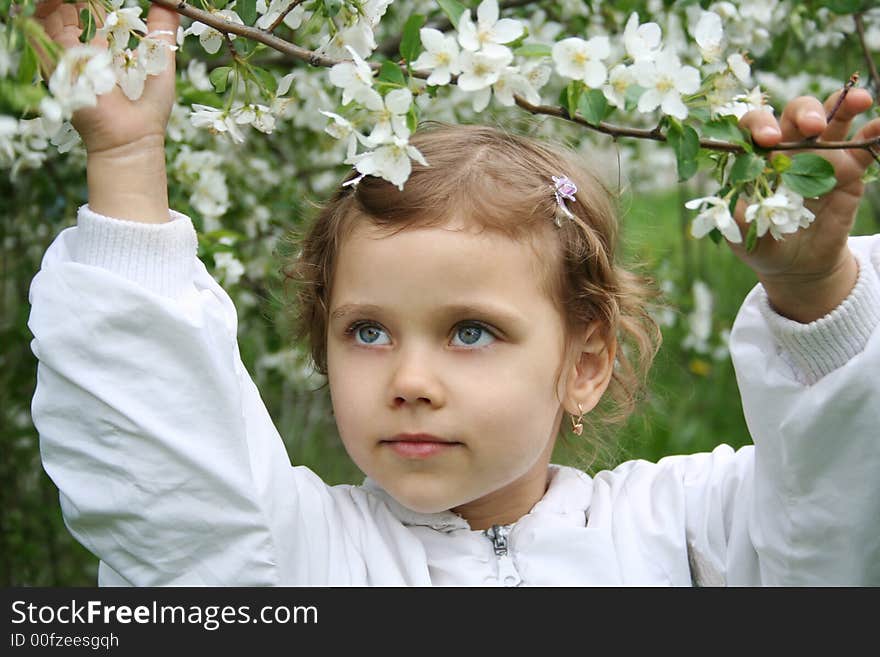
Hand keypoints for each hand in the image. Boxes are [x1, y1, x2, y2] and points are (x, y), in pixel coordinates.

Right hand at [34, 0, 179, 156]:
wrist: (132, 136)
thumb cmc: (149, 106)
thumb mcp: (161, 60)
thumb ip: (162, 30)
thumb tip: (171, 2)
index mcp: (106, 49)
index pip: (94, 15)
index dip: (96, 3)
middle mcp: (84, 52)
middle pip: (71, 13)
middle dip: (80, 1)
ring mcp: (69, 57)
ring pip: (55, 18)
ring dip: (65, 4)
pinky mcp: (59, 64)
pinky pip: (48, 31)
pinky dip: (56, 14)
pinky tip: (69, 7)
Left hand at [734, 89, 878, 321]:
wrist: (798, 265)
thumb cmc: (763, 244)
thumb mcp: (744, 236)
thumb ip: (737, 217)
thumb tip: (729, 203)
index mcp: (757, 159)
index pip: (752, 129)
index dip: (758, 126)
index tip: (767, 139)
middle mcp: (788, 150)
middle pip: (795, 115)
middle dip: (804, 113)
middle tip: (812, 126)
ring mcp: (821, 156)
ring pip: (832, 120)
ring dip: (844, 106)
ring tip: (859, 100)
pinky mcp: (848, 170)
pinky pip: (863, 147)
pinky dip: (874, 133)